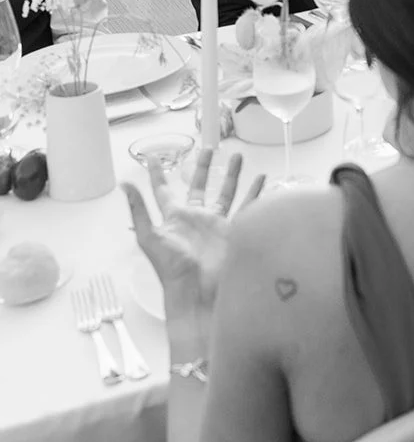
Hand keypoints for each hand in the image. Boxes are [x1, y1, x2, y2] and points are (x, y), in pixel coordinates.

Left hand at [123, 148, 264, 315]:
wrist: (199, 293)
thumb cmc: (172, 268)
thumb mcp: (150, 237)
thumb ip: (139, 210)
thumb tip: (123, 184)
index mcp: (174, 218)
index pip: (164, 191)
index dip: (157, 174)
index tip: (153, 157)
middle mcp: (196, 218)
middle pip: (199, 186)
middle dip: (203, 167)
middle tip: (209, 149)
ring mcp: (216, 224)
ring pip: (226, 193)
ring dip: (232, 175)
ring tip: (238, 156)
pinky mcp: (234, 231)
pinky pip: (247, 208)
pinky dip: (255, 194)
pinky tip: (262, 179)